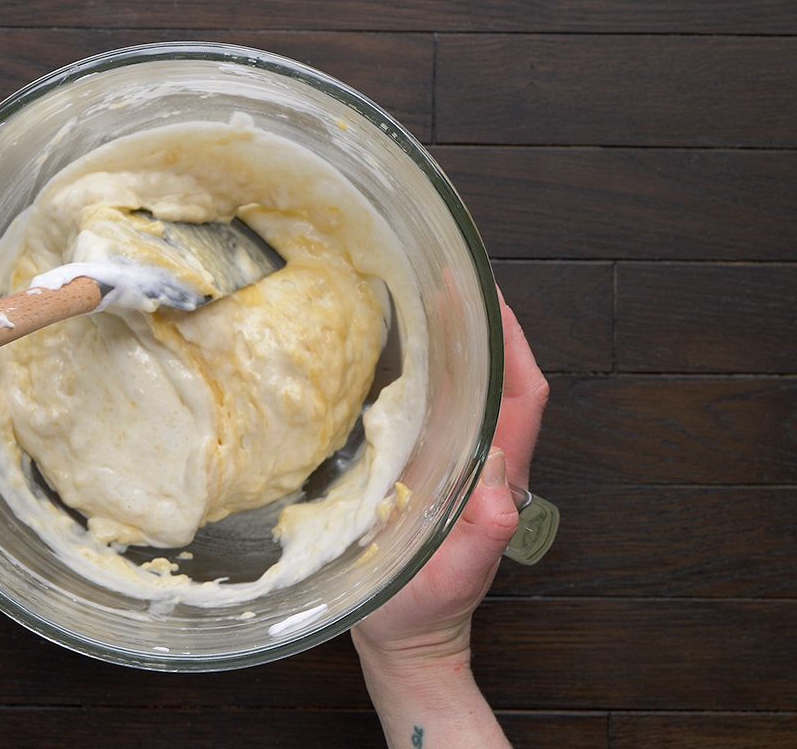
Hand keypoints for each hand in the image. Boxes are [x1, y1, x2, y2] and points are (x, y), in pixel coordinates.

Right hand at [352, 291, 549, 667]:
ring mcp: (457, 464)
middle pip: (498, 379)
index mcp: (498, 478)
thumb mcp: (450, 579)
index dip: (514, 344)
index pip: (522, 396)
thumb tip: (503, 491)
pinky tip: (392, 351)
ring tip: (422, 297)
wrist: (404, 637)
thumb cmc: (423, 610)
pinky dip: (426, 370)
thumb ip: (481, 538)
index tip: (490, 296)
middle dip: (484, 325)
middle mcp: (484, 462)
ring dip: (457, 342)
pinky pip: (436, 409)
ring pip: (468, 389)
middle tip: (449, 277)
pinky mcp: (429, 470)